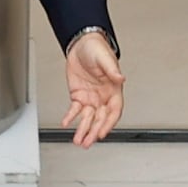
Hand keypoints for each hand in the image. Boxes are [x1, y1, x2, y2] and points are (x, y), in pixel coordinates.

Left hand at [63, 28, 124, 146]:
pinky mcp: (78, 95)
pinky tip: (66, 123)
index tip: (102, 133)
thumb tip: (120, 78)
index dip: (108, 123)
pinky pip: (75, 110)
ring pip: (88, 118)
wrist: (81, 44)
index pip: (113, 111)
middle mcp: (103, 97)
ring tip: (78, 141)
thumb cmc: (97, 49)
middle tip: (87, 142)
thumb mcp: (105, 58)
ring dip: (83, 130)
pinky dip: (71, 117)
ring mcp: (90, 97)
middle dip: (93, 131)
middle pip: (100, 118)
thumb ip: (112, 70)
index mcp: (114, 90)